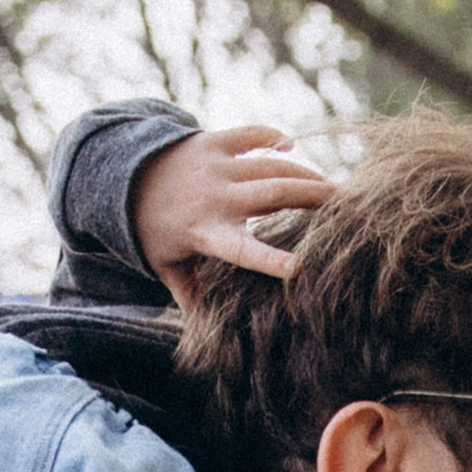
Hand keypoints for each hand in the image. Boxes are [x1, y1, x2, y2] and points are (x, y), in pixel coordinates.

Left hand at [133, 124, 340, 299]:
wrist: (121, 178)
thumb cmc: (151, 230)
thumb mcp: (167, 267)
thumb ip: (191, 296)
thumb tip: (206, 336)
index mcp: (207, 234)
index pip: (247, 250)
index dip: (276, 260)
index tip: (306, 268)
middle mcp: (215, 198)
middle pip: (275, 195)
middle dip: (315, 198)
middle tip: (349, 206)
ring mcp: (215, 167)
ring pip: (272, 166)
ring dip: (306, 174)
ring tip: (333, 186)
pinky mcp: (213, 142)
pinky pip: (252, 135)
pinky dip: (274, 137)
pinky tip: (290, 146)